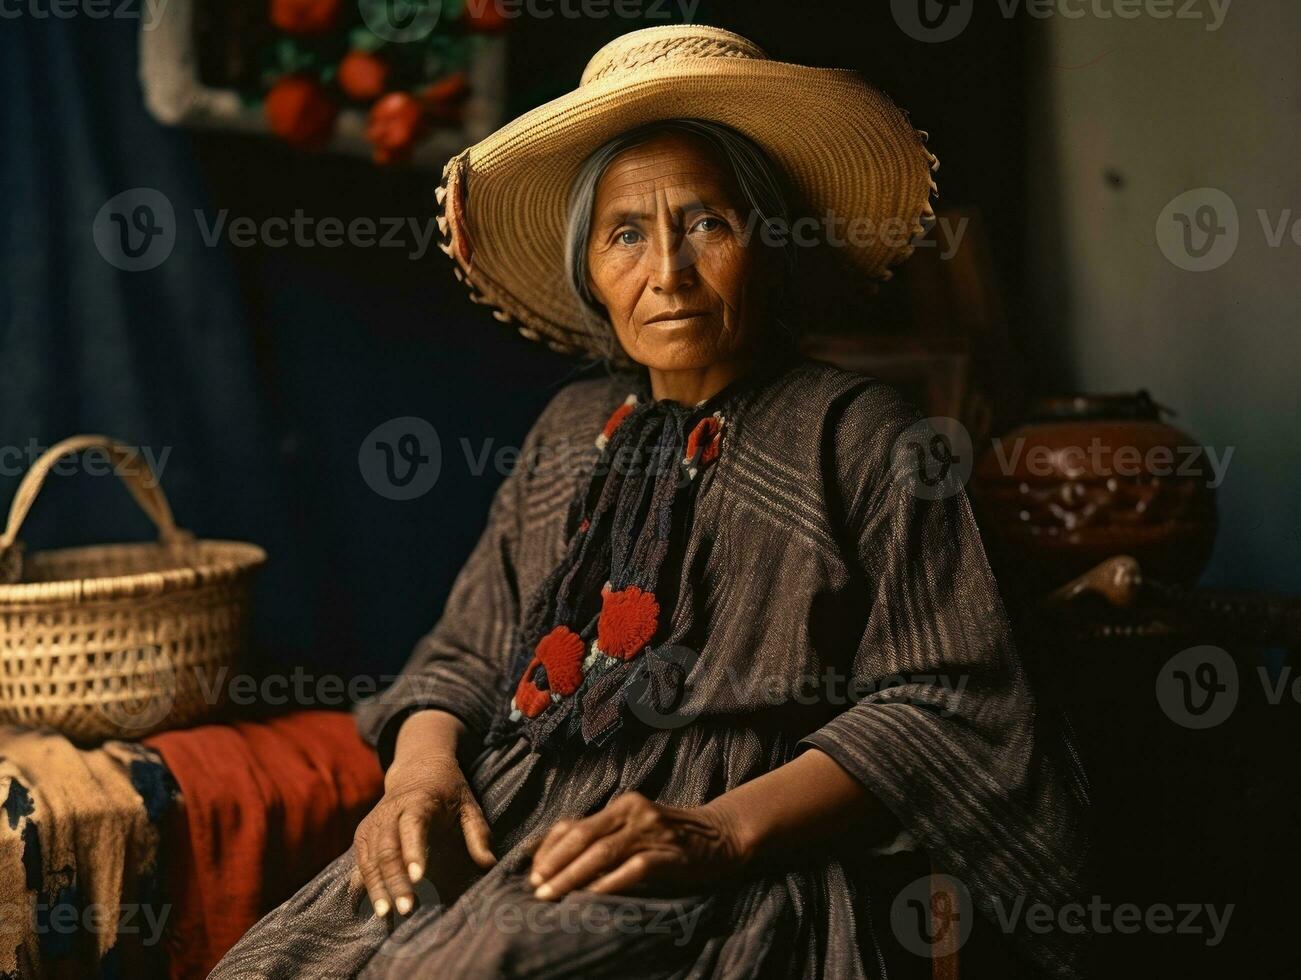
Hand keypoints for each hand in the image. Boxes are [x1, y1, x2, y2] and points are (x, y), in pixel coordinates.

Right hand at [351, 718, 494, 918]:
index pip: (413, 827)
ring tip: (386, 915)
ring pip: (370, 859)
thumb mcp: (468, 805)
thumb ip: (478, 834)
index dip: (414, 852)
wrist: (417, 769)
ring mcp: (373, 824)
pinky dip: (362, 885)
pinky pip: (359, 862)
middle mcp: (390, 812)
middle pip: (388, 849)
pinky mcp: (363, 835)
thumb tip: (489, 864)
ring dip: (376, 888)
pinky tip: (364, 908)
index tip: (420, 879)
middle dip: (395, 881)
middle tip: (406, 909)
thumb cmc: (448, 791)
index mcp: (419, 802)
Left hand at [528, 792, 748, 900]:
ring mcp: (652, 831)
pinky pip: (633, 869)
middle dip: (555, 865)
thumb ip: (603, 836)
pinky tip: (592, 898)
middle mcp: (634, 811)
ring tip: (552, 895)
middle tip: (536, 888)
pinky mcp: (669, 854)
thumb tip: (557, 859)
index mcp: (621, 805)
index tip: (533, 872)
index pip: (573, 824)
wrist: (721, 836)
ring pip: (602, 853)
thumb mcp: (635, 827)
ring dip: (572, 876)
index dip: (549, 849)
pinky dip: (609, 884)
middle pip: (583, 837)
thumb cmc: (670, 837)